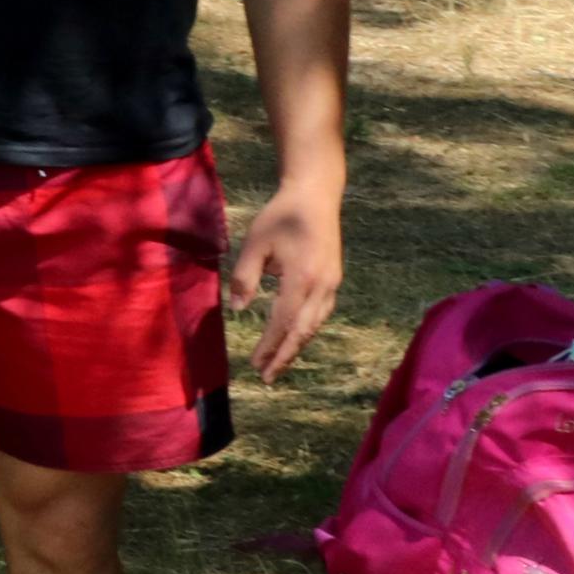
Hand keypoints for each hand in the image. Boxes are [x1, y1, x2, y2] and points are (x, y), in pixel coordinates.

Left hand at [226, 183, 341, 381]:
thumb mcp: (255, 243)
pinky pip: (320, 313)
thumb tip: (239, 309)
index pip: (283, 321)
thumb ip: (245, 277)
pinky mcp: (334, 279)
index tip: (254, 363)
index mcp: (302, 278)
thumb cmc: (280, 217)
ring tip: (279, 364)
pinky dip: (306, 330)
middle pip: (303, 331)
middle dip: (285, 356)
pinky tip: (294, 337)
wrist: (316, 196)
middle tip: (267, 377)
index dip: (269, 345)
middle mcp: (322, 286)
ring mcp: (332, 284)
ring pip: (315, 325)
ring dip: (297, 346)